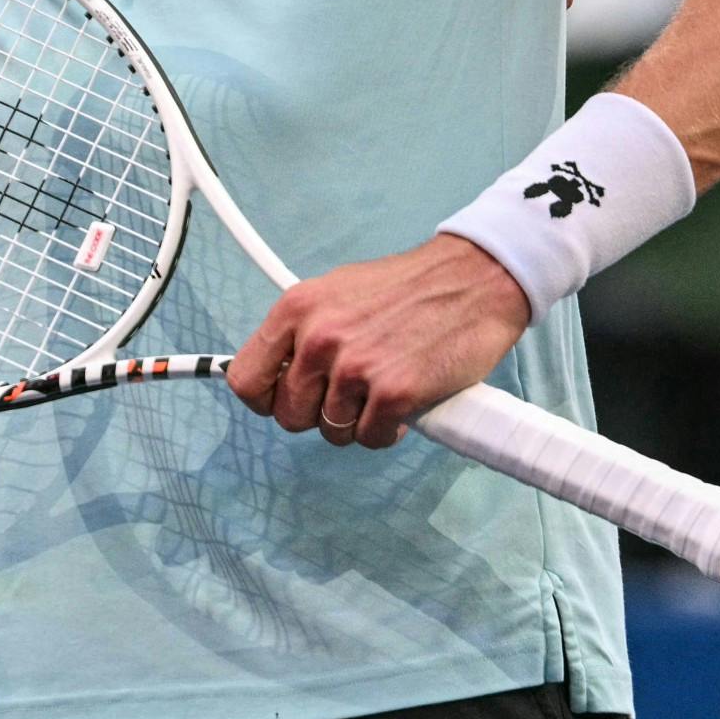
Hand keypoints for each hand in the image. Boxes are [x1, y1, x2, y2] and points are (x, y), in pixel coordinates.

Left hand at [225, 234, 531, 448]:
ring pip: (331, 432)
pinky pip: (370, 439)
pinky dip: (385, 431)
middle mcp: (319, 337)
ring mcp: (356, 366)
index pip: (245, 379)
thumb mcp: (337, 292)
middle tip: (348, 396)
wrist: (474, 279)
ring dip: (355, 422)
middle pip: (289, 415)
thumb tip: (278, 370)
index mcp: (297, 308)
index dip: (265, 400)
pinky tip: (401, 405)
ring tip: (378, 393)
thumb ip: (303, 329)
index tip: (286, 400)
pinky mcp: (394, 392)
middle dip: (317, 414)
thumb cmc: (407, 289)